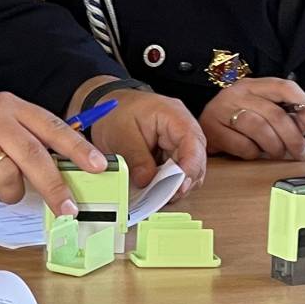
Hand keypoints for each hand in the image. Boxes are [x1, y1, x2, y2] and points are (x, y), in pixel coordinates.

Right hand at [0, 93, 109, 215]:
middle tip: (68, 208)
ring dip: (6, 192)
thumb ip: (27, 139)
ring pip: (8, 182)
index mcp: (9, 108)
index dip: (77, 148)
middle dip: (55, 186)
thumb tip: (67, 169)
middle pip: (34, 156)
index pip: (50, 126)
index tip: (97, 165)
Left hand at [87, 93, 207, 197]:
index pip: (193, 142)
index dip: (190, 167)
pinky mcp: (172, 153)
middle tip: (165, 197)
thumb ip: (136, 158)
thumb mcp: (121, 134)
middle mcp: (183, 129)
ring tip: (158, 195)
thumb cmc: (116, 113)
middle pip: (196, 160)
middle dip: (183, 181)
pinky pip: (177, 172)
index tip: (180, 187)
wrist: (108, 106)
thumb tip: (147, 181)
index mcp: (175, 116)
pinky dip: (168, 183)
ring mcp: (179, 142)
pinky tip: (156, 189)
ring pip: (189, 169)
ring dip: (176, 185)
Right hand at [200, 78, 304, 162]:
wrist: (197, 129)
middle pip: (274, 113)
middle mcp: (236, 93)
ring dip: (275, 147)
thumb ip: (284, 115)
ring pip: (259, 128)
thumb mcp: (260, 110)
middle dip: (293, 137)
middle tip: (301, 152)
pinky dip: (253, 153)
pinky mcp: (211, 129)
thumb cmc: (235, 121)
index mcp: (253, 85)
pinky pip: (242, 145)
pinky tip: (254, 153)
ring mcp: (221, 109)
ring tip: (278, 154)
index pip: (284, 87)